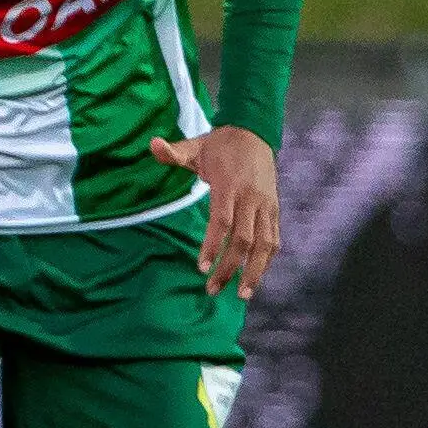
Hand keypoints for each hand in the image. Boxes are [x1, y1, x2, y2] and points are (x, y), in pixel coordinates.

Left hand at [148, 123, 279, 296]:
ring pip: (265, 244)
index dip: (213, 246)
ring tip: (242, 295)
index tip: (201, 268)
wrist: (255, 133)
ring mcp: (266, 205)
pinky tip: (256, 278)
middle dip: (229, 267)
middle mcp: (251, 197)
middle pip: (243, 239)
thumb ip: (174, 152)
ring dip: (255, 271)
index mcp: (229, 185)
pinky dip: (267, 260)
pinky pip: (274, 239)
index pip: (222, 221)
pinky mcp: (274, 209)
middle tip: (212, 289)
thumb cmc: (220, 144)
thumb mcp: (196, 145)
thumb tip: (152, 144)